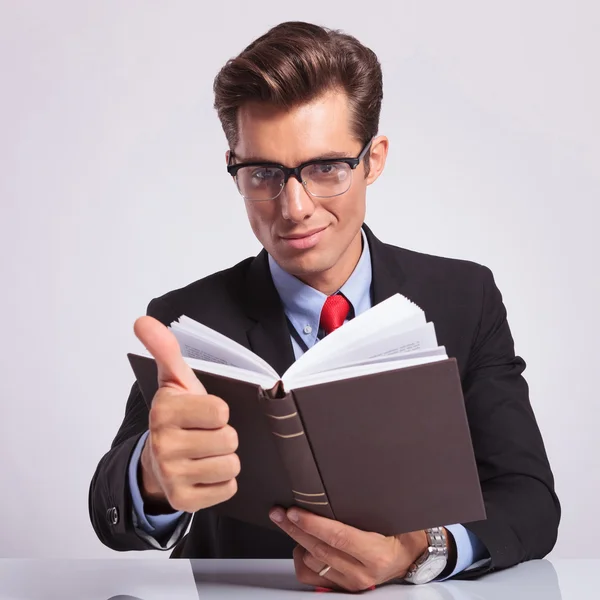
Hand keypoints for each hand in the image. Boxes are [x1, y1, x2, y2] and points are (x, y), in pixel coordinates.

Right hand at [133, 315, 239, 512]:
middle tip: (206, 434)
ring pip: (230, 465)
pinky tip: (205, 472)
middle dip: (223, 436)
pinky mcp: (183, 500)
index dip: (219, 412)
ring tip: (207, 453)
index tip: (204, 412)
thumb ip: (165, 349)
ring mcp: (172, 475)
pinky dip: (222, 482)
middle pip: (229, 440)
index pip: (221, 412)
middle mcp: (164, 443)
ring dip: (225, 459)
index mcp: (164, 410)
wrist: (157, 460)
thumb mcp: (174, 380)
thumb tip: (143, 320)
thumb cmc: (177, 416)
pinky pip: (227, 489)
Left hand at [269, 507, 432, 591]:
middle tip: (279, 512)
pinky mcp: (342, 588)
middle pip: (319, 549)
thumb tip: (349, 482)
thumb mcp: (395, 517)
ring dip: (298, 541)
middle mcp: (362, 572)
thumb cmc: (405, 534)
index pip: (338, 537)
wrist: (413, 558)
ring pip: (311, 562)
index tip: (294, 512)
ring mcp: (350, 583)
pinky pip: (310, 576)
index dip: (313, 524)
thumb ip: (372, 506)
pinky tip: (302, 544)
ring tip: (291, 523)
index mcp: (377, 554)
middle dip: (295, 528)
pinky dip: (302, 559)